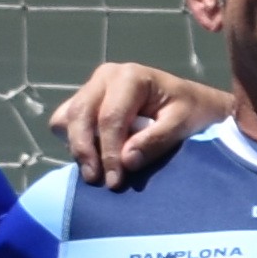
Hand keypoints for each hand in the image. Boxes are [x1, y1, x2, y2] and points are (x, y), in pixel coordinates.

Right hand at [49, 61, 231, 185]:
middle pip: (80, 115)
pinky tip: (94, 156)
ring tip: (95, 171)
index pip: (110, 117)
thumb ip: (155, 140)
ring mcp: (93, 87)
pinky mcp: (86, 100)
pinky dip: (73, 140)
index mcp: (130, 77)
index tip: (114, 180)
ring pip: (66, 117)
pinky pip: (65, 120)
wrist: (190, 102)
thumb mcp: (183, 124)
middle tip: (96, 179)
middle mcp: (106, 77)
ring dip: (77, 146)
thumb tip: (126, 160)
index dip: (108, 152)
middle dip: (85, 150)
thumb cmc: (191, 110)